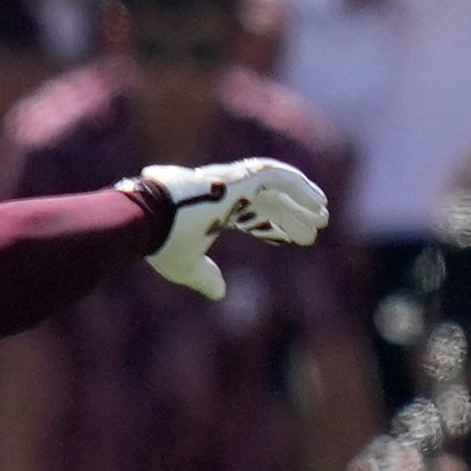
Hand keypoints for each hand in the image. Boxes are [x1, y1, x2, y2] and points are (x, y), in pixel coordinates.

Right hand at [140, 158, 328, 303]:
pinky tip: (318, 201)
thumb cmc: (161, 242)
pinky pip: (277, 177)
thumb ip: (205, 278)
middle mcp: (223, 193)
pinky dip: (299, 187)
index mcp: (210, 211)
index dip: (269, 228)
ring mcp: (231, 181)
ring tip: (323, 216)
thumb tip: (221, 293)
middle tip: (315, 231)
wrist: (147, 219)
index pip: (247, 215)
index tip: (289, 241)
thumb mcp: (186, 267)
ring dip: (301, 201)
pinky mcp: (238, 177)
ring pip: (276, 188)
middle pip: (266, 202)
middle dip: (291, 216)